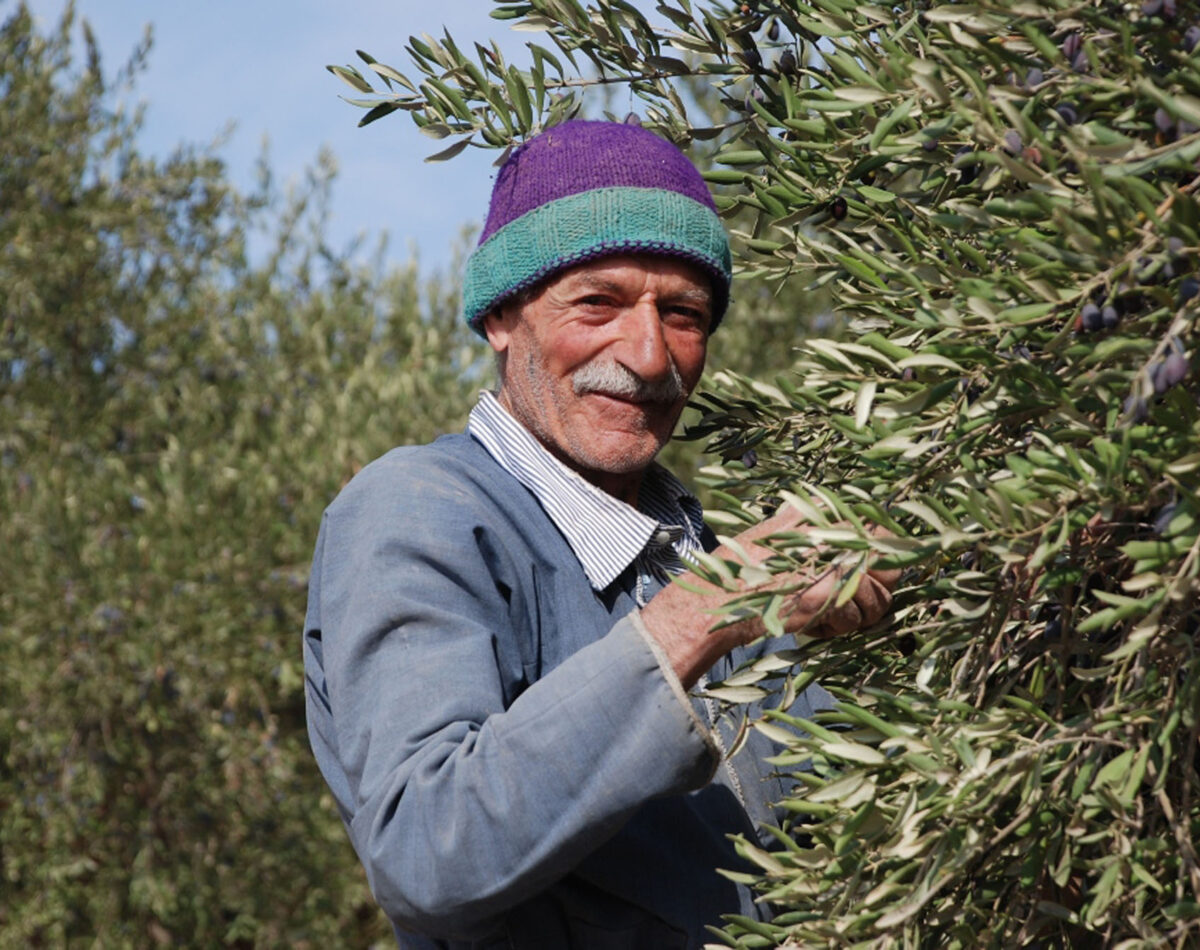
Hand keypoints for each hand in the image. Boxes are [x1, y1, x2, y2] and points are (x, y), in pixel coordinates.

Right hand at [640, 505, 900, 687]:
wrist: (724, 595)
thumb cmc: (750, 565)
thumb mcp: (781, 529)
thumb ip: (810, 517)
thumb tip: (848, 511)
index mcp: (828, 517)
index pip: (884, 533)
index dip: (886, 558)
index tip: (874, 575)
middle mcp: (837, 538)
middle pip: (891, 569)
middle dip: (877, 592)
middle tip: (853, 602)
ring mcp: (834, 567)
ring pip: (878, 600)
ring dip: (856, 615)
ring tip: (828, 613)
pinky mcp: (827, 596)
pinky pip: (853, 620)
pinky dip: (835, 628)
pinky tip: (812, 621)